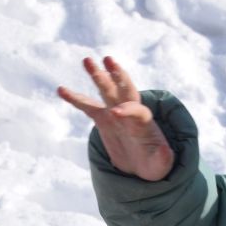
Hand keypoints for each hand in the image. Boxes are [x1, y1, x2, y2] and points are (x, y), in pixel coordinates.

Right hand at [56, 56, 175, 181]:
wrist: (143, 163)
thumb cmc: (153, 163)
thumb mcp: (160, 165)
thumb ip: (163, 158)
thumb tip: (164, 152)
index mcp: (144, 121)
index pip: (136, 110)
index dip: (127, 110)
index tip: (115, 113)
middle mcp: (130, 111)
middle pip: (124, 89)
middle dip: (116, 75)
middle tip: (108, 59)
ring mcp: (115, 113)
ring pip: (106, 90)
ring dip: (97, 75)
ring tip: (87, 60)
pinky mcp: (103, 119)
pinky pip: (87, 106)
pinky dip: (75, 98)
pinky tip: (61, 90)